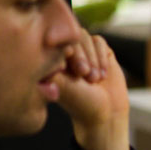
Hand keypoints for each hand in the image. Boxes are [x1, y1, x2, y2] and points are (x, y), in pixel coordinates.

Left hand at [56, 28, 130, 149]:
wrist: (106, 113)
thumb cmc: (80, 103)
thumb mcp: (61, 84)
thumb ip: (51, 64)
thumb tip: (44, 46)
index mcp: (51, 59)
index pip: (53, 39)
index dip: (64, 51)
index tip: (68, 70)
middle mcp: (66, 52)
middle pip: (71, 36)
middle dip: (81, 56)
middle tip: (85, 75)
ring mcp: (84, 51)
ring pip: (86, 38)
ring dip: (93, 58)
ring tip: (94, 78)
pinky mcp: (101, 52)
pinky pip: (99, 42)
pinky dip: (102, 57)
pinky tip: (103, 73)